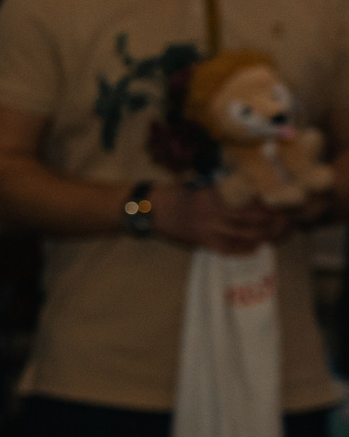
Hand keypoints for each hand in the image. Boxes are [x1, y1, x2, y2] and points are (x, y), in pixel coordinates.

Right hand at [152, 182, 295, 254]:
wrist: (151, 210)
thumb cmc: (176, 193)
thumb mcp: (200, 186)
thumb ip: (224, 191)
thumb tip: (251, 190)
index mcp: (214, 196)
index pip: (250, 202)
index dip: (269, 205)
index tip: (282, 203)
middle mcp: (213, 214)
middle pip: (253, 220)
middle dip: (273, 222)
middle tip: (286, 220)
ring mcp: (208, 230)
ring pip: (245, 236)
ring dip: (263, 236)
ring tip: (274, 233)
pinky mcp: (202, 242)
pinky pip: (229, 249)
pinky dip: (244, 250)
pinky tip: (254, 247)